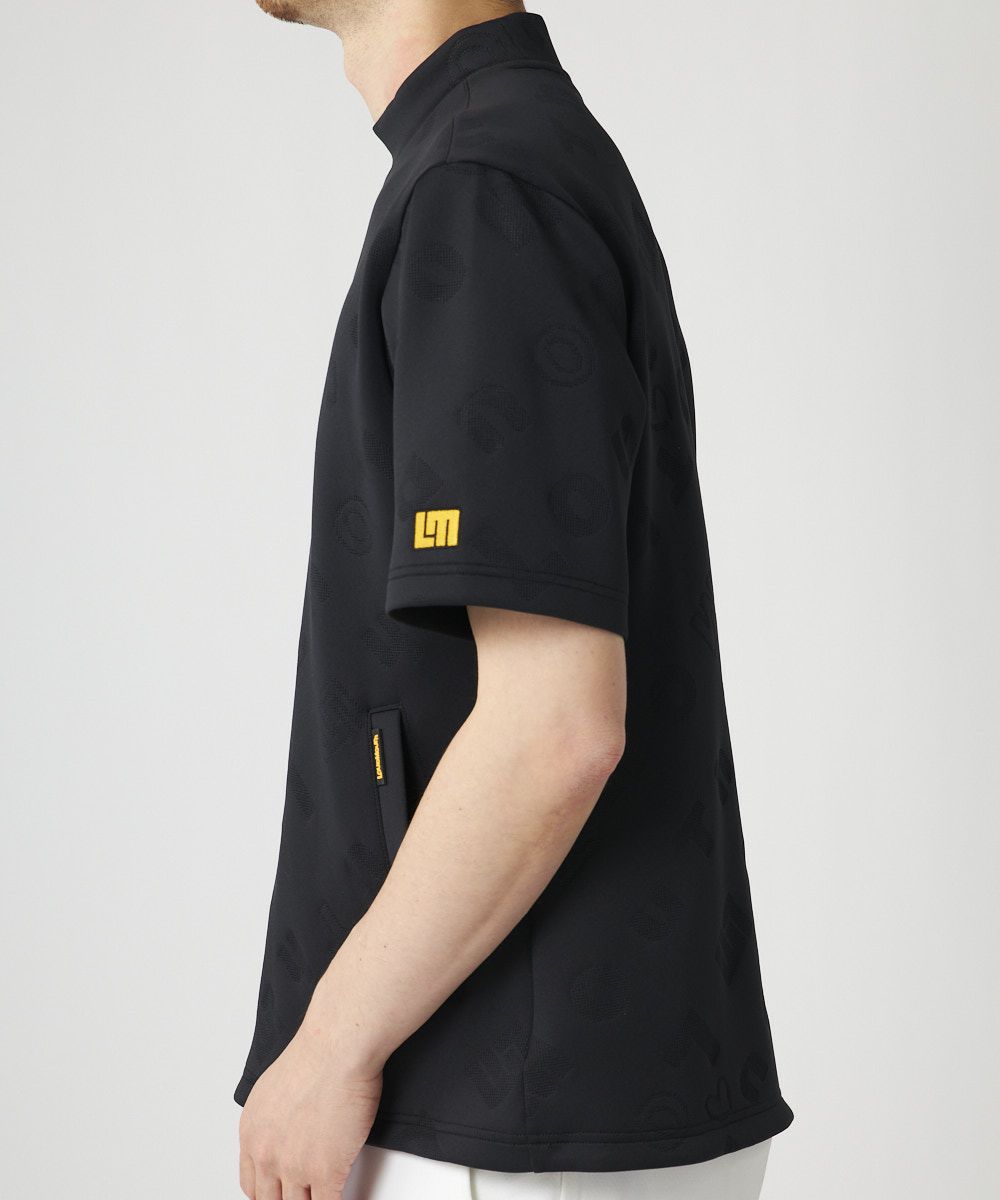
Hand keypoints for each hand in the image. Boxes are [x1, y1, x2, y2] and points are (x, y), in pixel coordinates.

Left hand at [238, 1019, 383, 1199]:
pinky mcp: (325, 1171)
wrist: (337, 1047)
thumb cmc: (317, 1053)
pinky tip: (344, 1198)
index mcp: (252, 1133)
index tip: (280, 1194)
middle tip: (302, 1195)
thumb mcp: (275, 1088)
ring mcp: (294, 1167)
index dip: (268, 1194)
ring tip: (319, 1194)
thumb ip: (275, 1119)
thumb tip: (288, 1129)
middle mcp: (267, 1154)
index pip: (252, 1184)